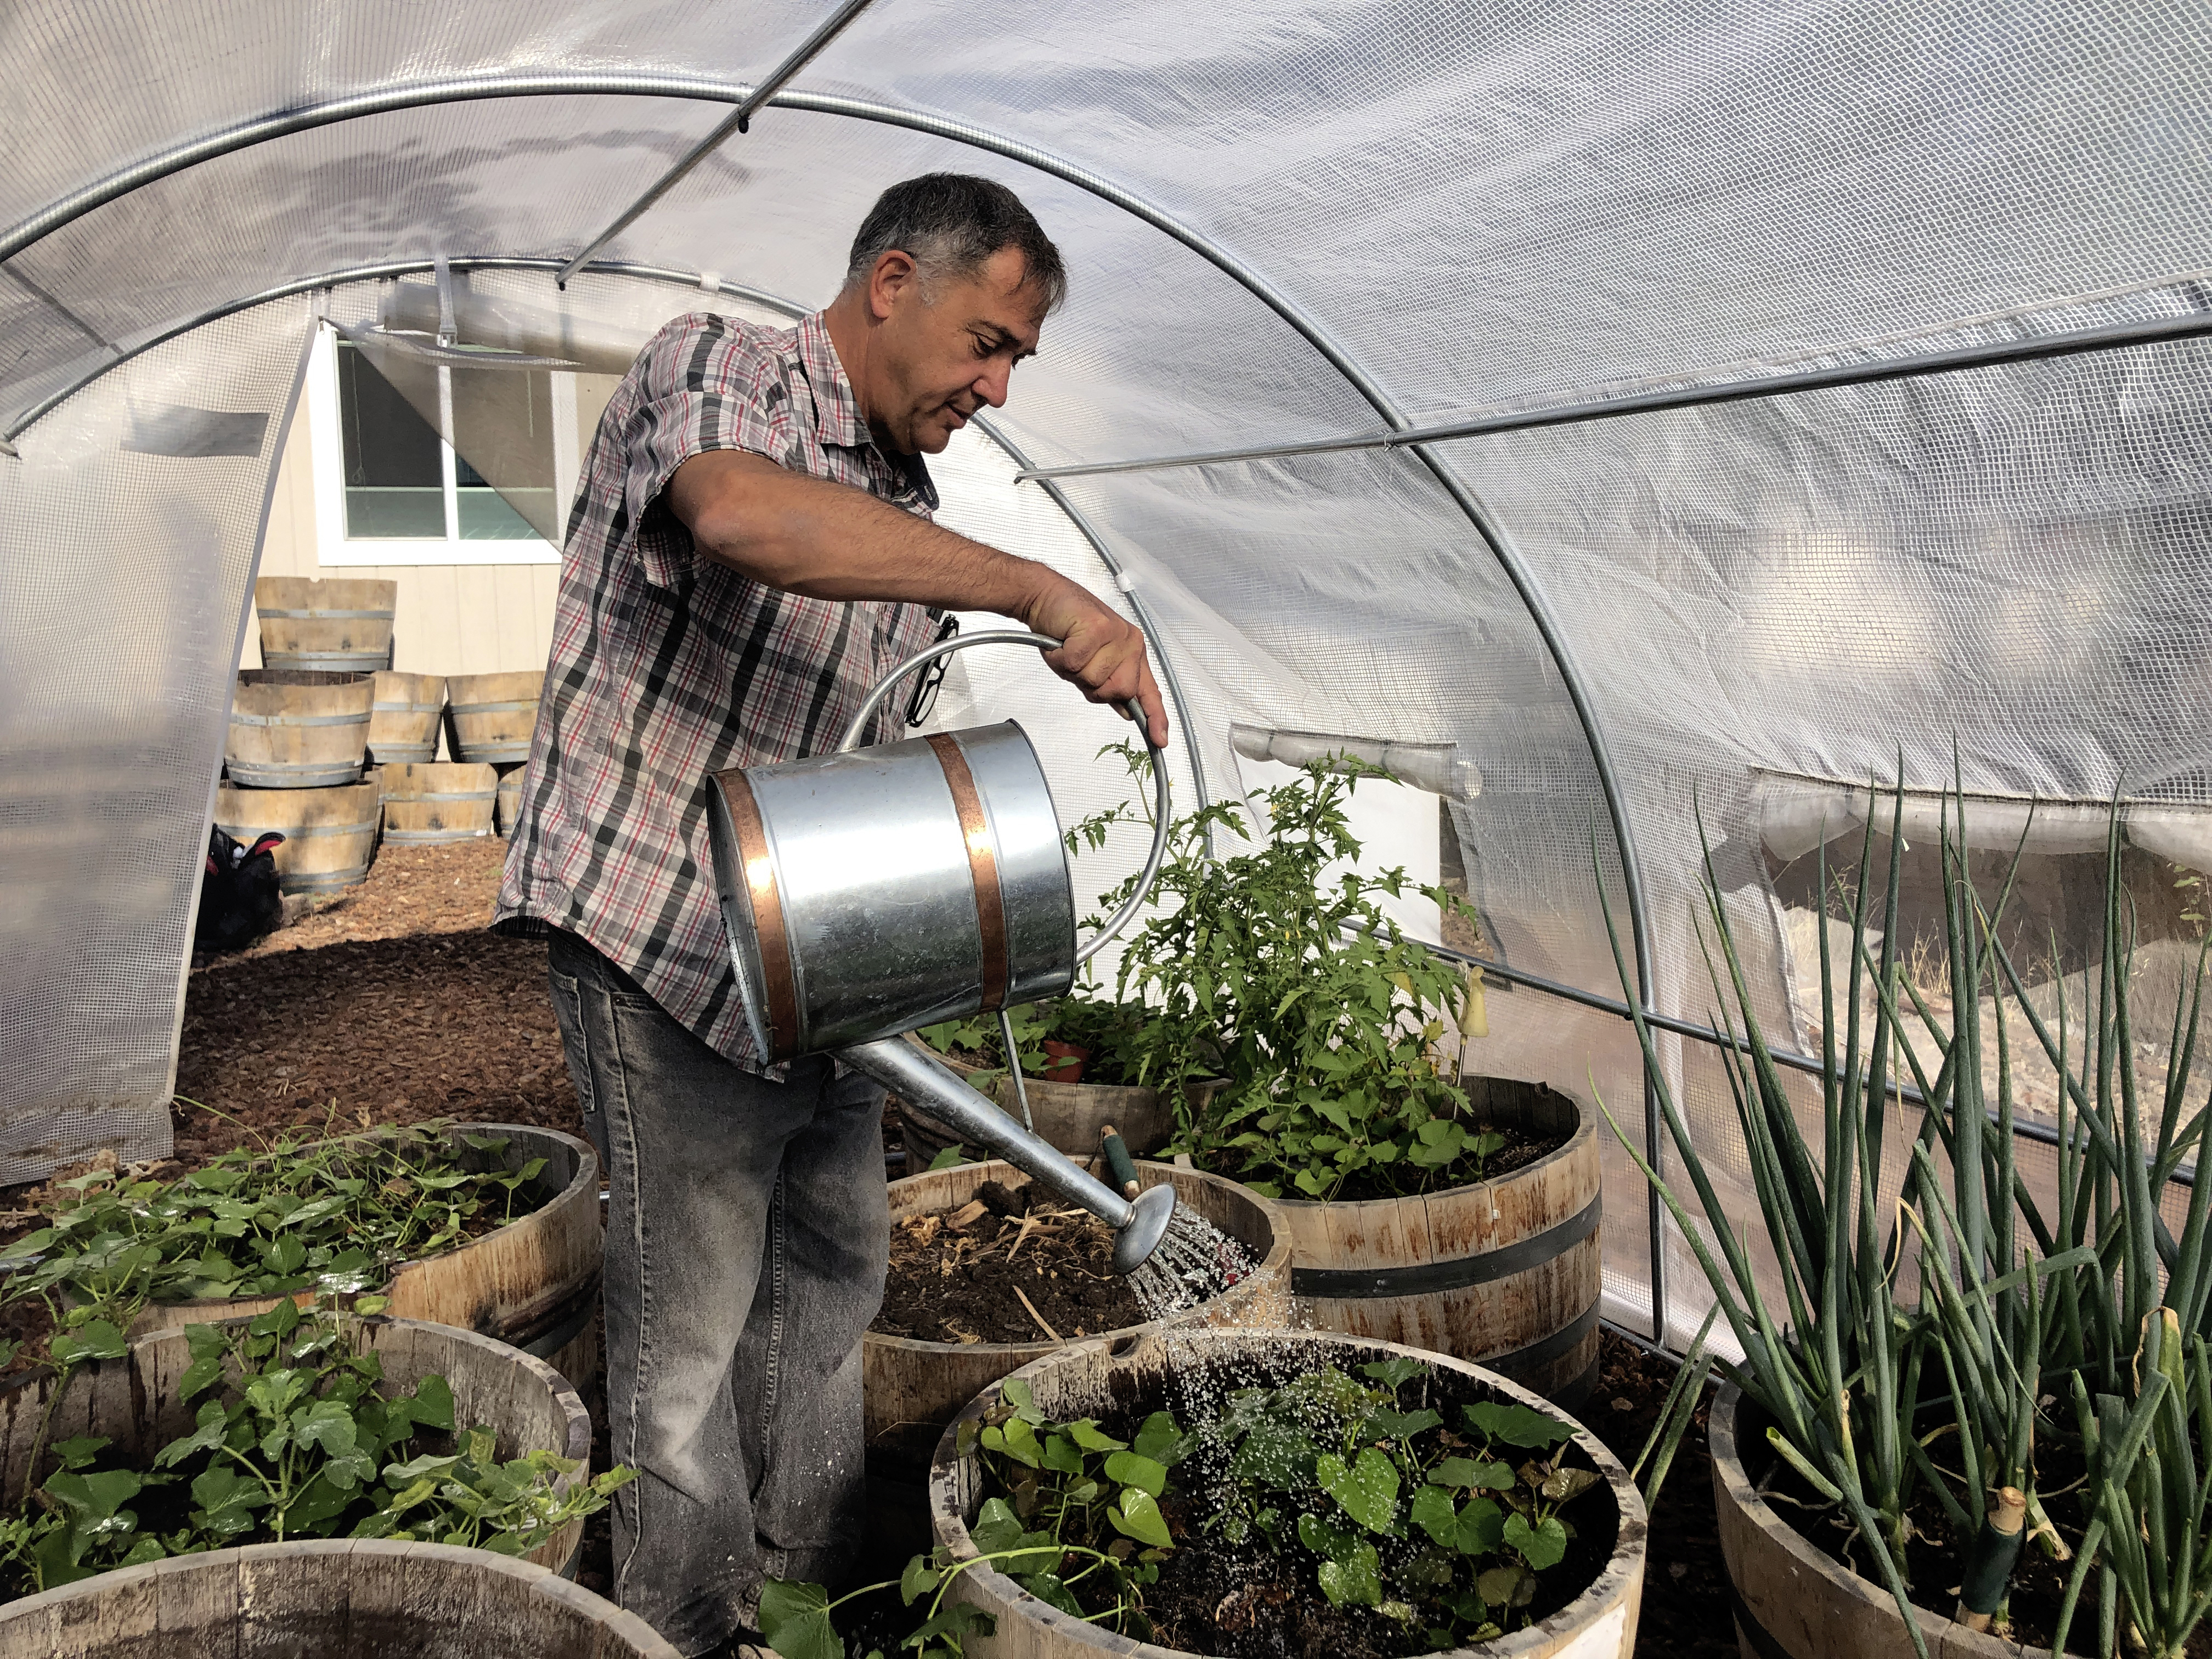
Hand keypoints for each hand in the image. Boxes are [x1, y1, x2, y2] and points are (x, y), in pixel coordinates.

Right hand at [1021, 576, 1168, 748]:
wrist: (1045, 598)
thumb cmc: (1066, 629)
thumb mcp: (1091, 662)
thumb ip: (1110, 684)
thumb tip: (1127, 711)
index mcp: (1133, 652)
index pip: (1149, 691)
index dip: (1156, 717)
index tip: (1160, 739)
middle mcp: (1130, 643)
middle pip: (1119, 691)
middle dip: (1092, 687)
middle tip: (1078, 664)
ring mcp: (1116, 635)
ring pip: (1095, 680)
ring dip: (1073, 672)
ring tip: (1068, 650)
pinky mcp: (1098, 630)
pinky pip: (1076, 665)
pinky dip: (1060, 660)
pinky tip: (1062, 644)